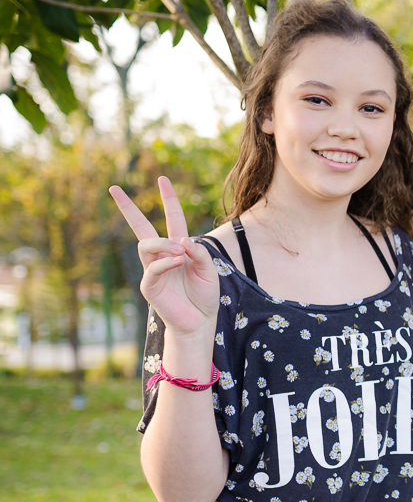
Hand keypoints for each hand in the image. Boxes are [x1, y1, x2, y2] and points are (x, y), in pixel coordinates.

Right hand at [110, 177, 218, 337]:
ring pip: (146, 244)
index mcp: (179, 248)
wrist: (200, 321)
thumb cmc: (205, 296)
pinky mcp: (149, 285)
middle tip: (113, 188)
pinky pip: (152, 268)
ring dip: (164, 244)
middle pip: (140, 227)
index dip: (169, 200)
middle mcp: (162, 255)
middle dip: (127, 207)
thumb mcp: (209, 271)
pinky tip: (177, 261)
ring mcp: (152, 269)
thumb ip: (199, 254)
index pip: (173, 219)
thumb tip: (181, 240)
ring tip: (180, 255)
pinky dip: (165, 262)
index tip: (163, 179)